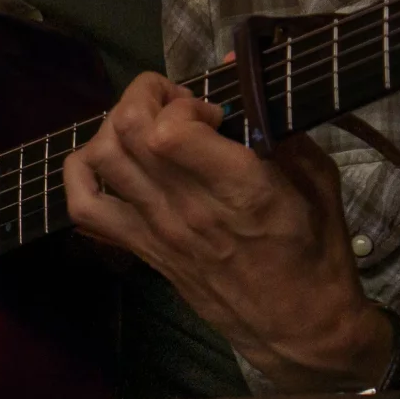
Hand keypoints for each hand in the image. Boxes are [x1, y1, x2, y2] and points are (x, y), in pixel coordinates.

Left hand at [60, 73, 389, 391]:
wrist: (297, 328)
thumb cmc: (317, 252)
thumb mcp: (317, 178)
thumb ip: (277, 125)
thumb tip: (241, 70)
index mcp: (239, 189)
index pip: (171, 131)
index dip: (183, 103)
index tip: (211, 110)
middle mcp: (188, 207)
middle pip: (128, 132)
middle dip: (145, 96)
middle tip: (174, 103)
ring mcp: (157, 228)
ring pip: (102, 158)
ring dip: (117, 125)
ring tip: (147, 125)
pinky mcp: (142, 248)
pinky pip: (83, 206)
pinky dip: (81, 172)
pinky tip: (108, 160)